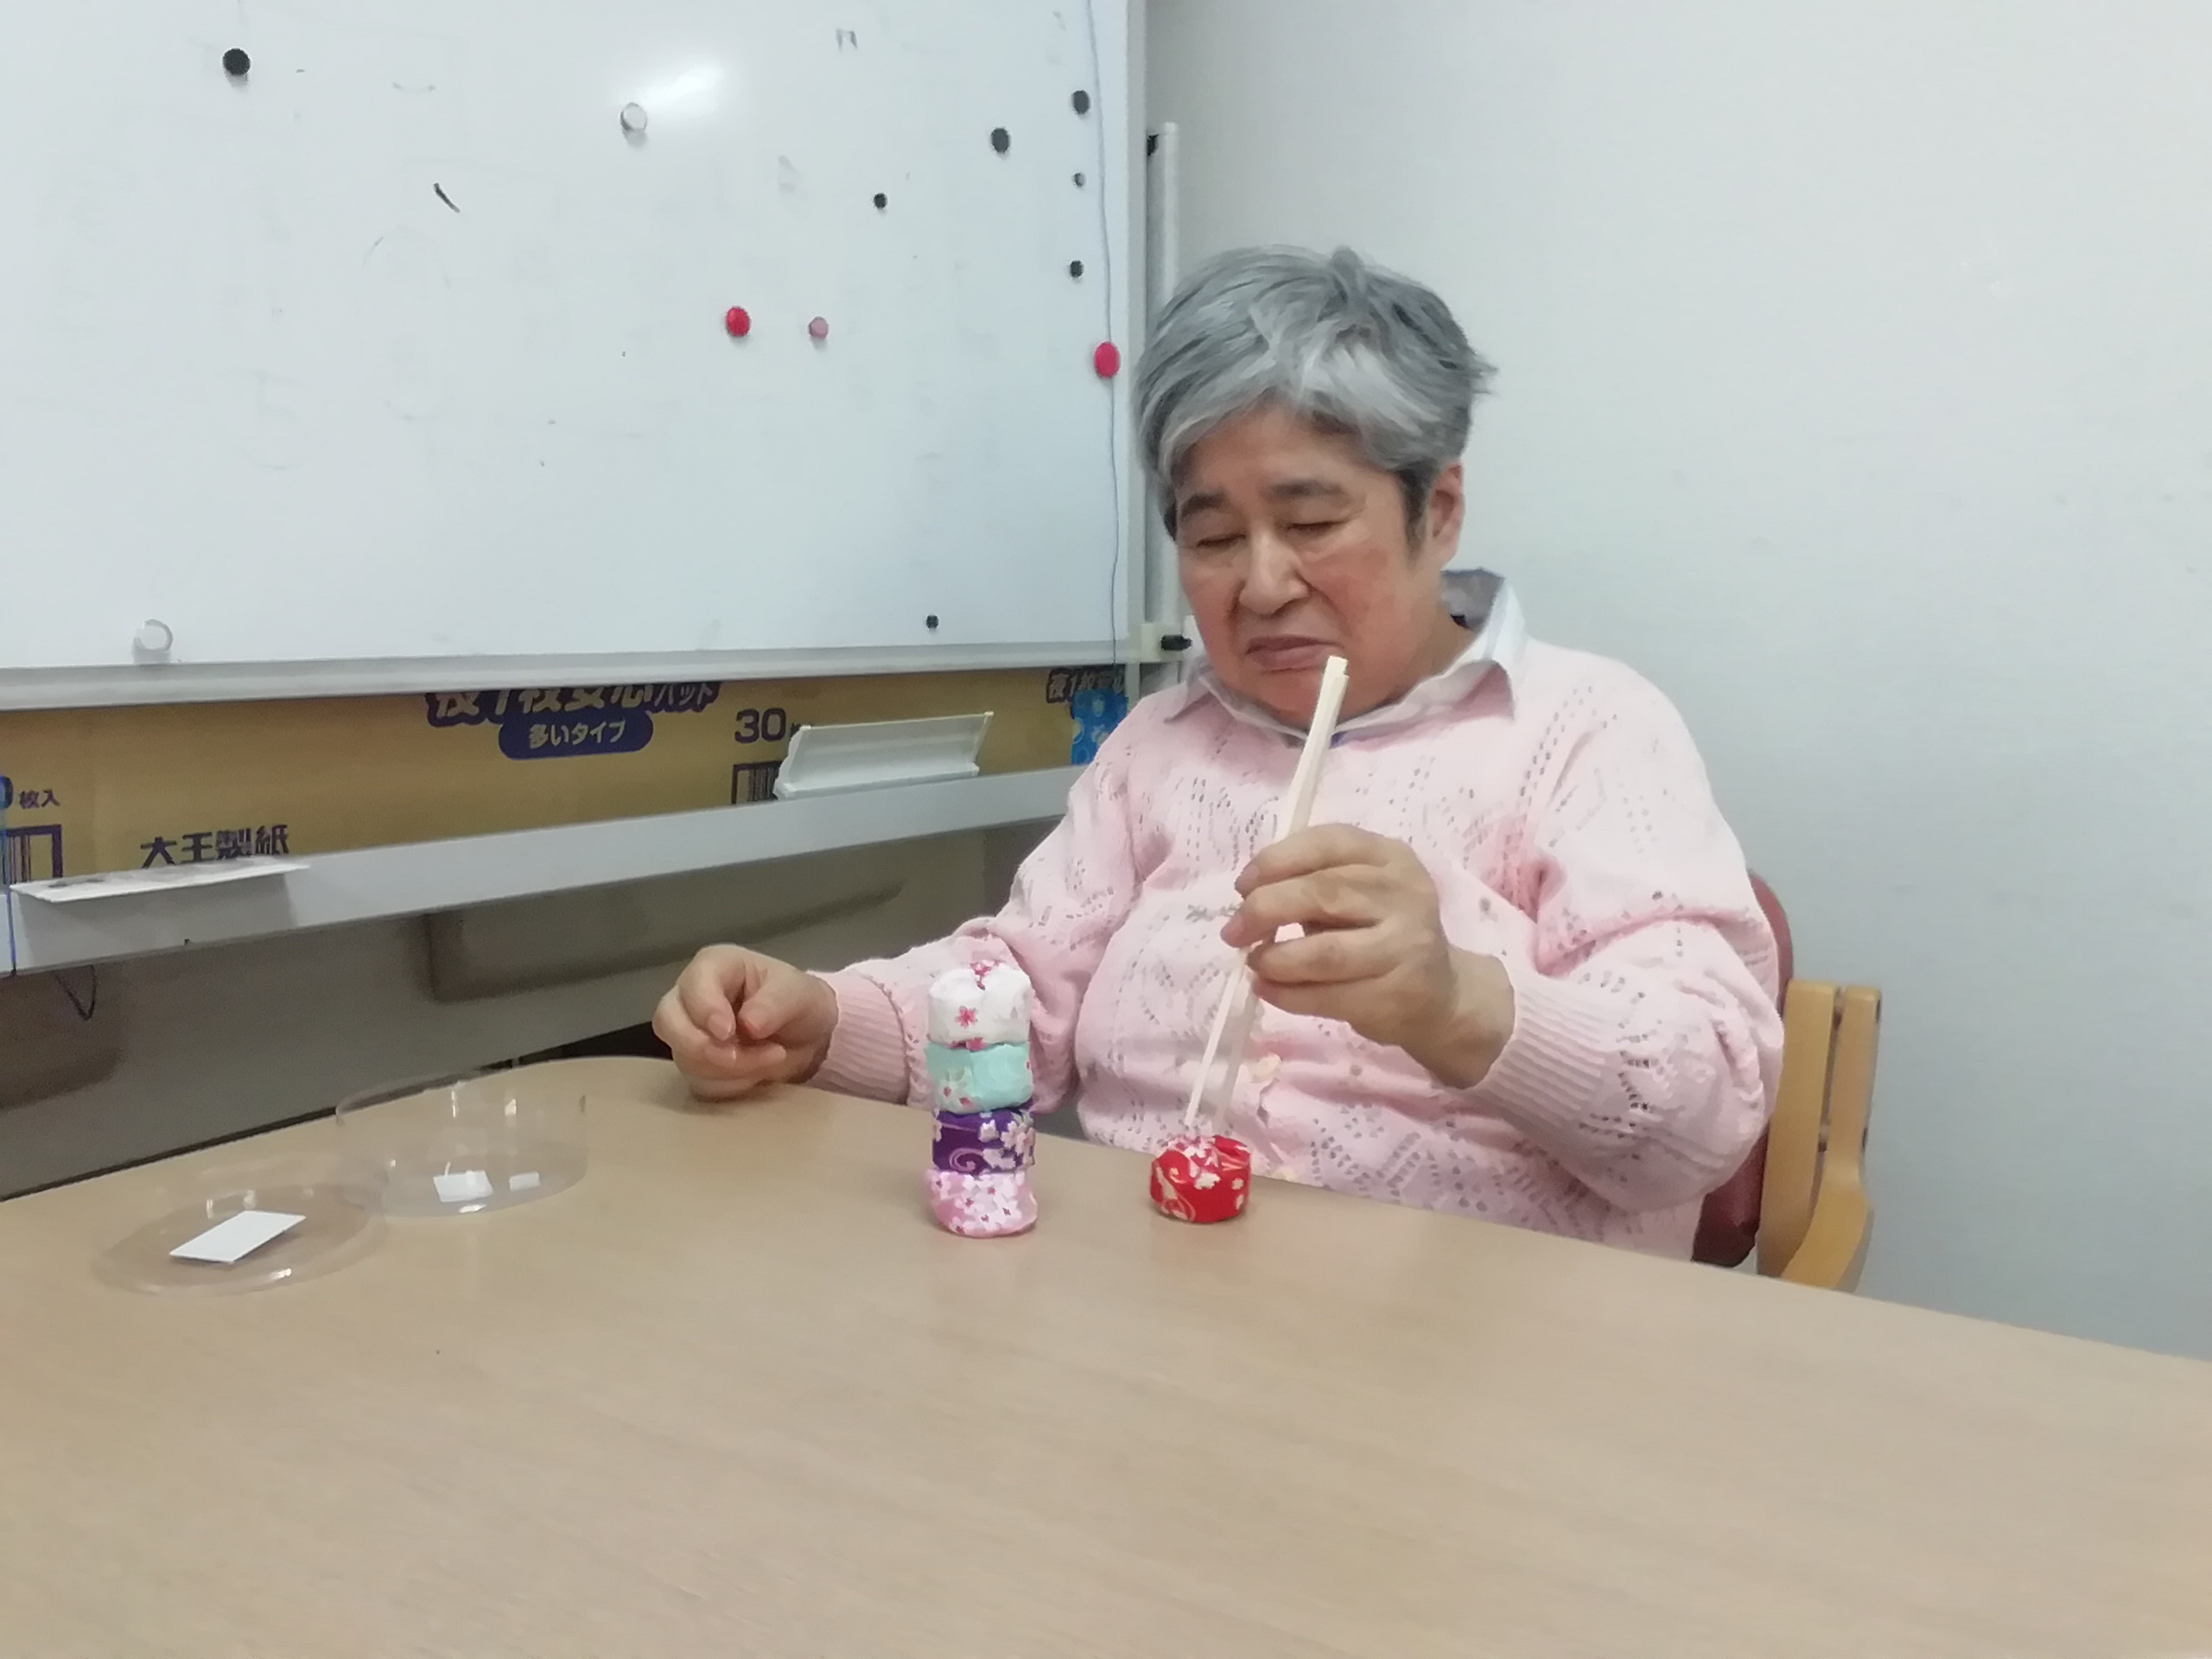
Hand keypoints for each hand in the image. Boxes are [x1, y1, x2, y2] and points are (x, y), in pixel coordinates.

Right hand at [652, 945, 839, 1100]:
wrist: (806, 1037)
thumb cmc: (798, 1001)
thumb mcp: (799, 993)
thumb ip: (774, 1003)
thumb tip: (749, 1024)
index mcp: (715, 966)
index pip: (693, 984)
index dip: (705, 1009)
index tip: (728, 1032)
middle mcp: (691, 997)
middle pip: (668, 1022)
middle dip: (705, 1047)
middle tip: (740, 1055)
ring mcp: (688, 1033)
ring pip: (684, 1057)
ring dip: (727, 1069)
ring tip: (770, 1059)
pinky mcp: (695, 1065)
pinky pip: (698, 1083)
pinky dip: (729, 1086)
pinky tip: (756, 1075)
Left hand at [1221, 825, 1514, 1087]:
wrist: (1440, 994)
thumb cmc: (1381, 933)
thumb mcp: (1358, 892)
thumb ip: (1312, 882)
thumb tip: (1248, 896)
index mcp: (1390, 857)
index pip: (1328, 842)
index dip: (1275, 860)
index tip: (1242, 885)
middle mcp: (1404, 895)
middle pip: (1321, 893)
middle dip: (1264, 910)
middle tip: (1234, 931)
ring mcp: (1405, 947)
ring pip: (1324, 952)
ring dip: (1275, 959)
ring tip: (1255, 962)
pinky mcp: (1395, 995)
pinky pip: (1328, 996)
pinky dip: (1286, 994)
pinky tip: (1266, 990)